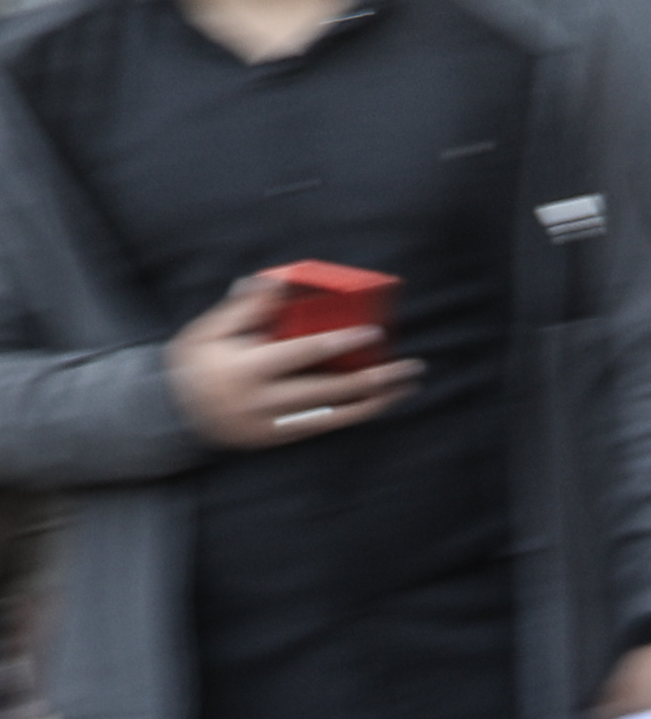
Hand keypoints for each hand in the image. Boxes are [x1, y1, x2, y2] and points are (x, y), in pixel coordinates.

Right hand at [166, 272, 417, 450]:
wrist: (173, 413)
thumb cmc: (195, 364)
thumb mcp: (207, 332)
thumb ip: (243, 309)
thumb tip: (275, 282)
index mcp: (247, 368)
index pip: (304, 352)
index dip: (342, 342)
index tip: (375, 333)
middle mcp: (264, 400)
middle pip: (331, 390)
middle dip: (376, 379)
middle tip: (410, 367)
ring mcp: (274, 423)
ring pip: (336, 414)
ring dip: (376, 401)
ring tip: (406, 386)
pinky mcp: (280, 437)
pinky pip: (325, 426)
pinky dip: (355, 415)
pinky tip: (380, 403)